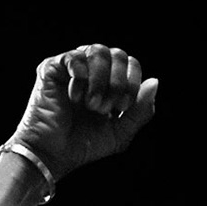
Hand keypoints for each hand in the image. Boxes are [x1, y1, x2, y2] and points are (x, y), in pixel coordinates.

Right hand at [8, 44, 158, 182]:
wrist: (53, 154)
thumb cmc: (84, 145)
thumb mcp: (121, 132)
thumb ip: (141, 110)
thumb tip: (154, 81)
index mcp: (110, 83)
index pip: (131, 64)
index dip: (132, 82)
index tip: (121, 108)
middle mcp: (92, 71)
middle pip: (118, 54)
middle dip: (117, 82)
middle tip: (105, 107)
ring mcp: (72, 68)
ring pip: (98, 50)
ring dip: (100, 80)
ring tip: (90, 104)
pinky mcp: (52, 68)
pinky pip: (74, 57)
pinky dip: (80, 77)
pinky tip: (74, 97)